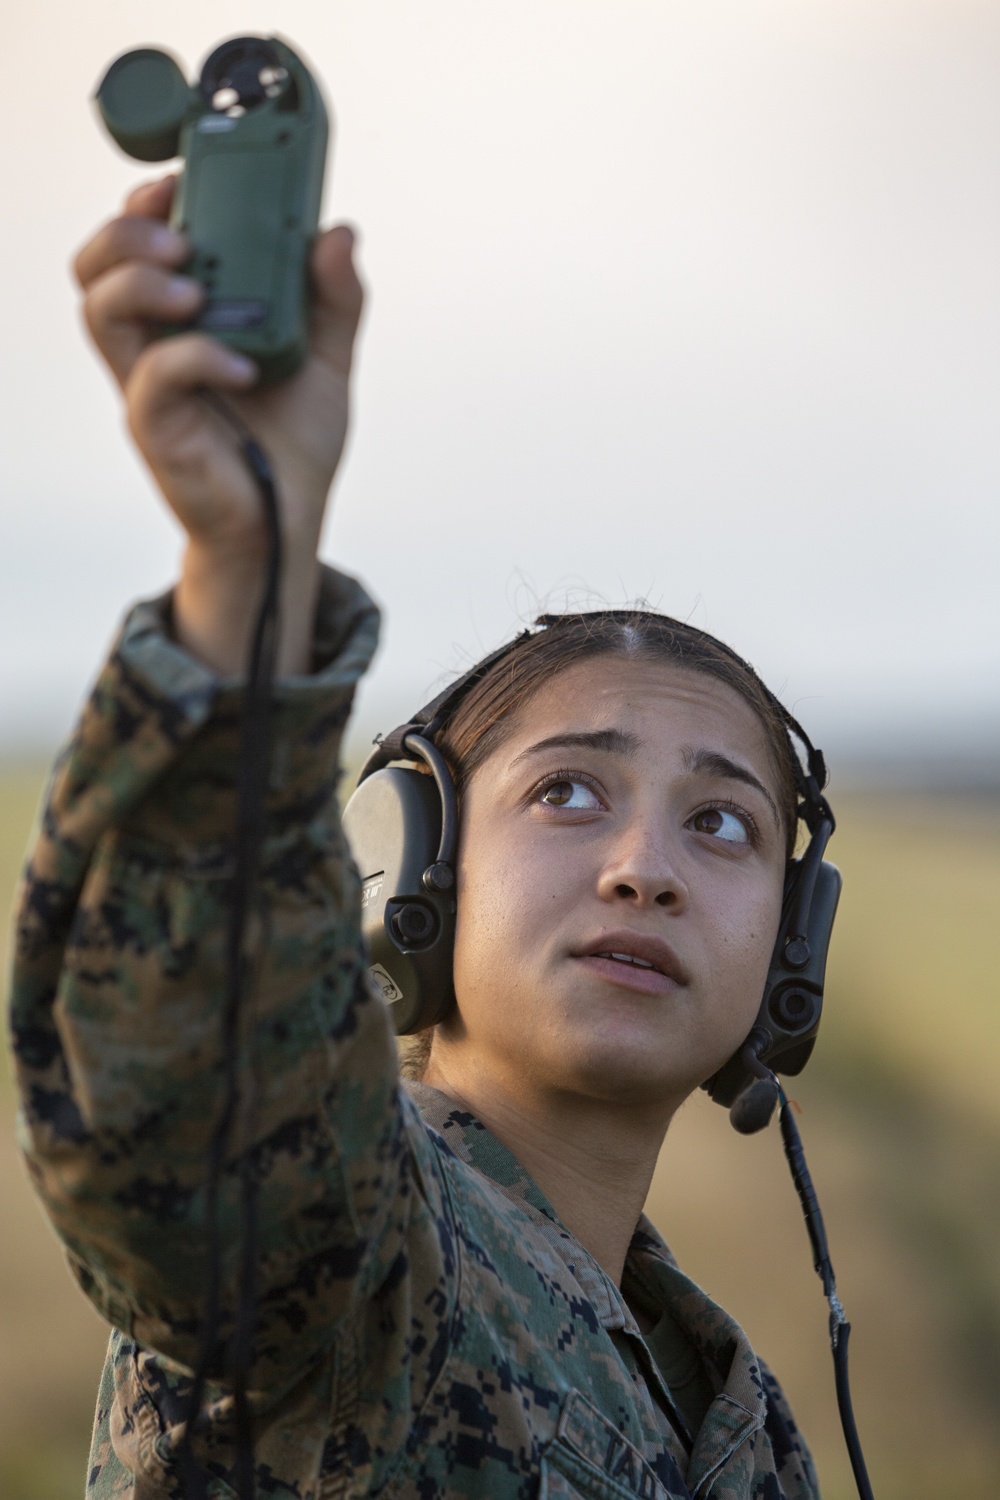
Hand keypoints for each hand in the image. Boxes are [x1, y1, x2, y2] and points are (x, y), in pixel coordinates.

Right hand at [74, 176, 364, 674]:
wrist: (291, 522)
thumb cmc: (293, 442)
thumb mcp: (329, 359)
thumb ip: (336, 298)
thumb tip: (339, 232)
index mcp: (187, 316)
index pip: (139, 244)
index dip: (146, 202)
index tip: (181, 179)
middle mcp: (157, 344)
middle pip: (96, 267)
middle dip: (126, 233)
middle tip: (179, 234)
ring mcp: (150, 385)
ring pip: (100, 311)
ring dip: (140, 282)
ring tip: (193, 289)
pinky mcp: (157, 428)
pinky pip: (153, 378)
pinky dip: (195, 358)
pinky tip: (242, 365)